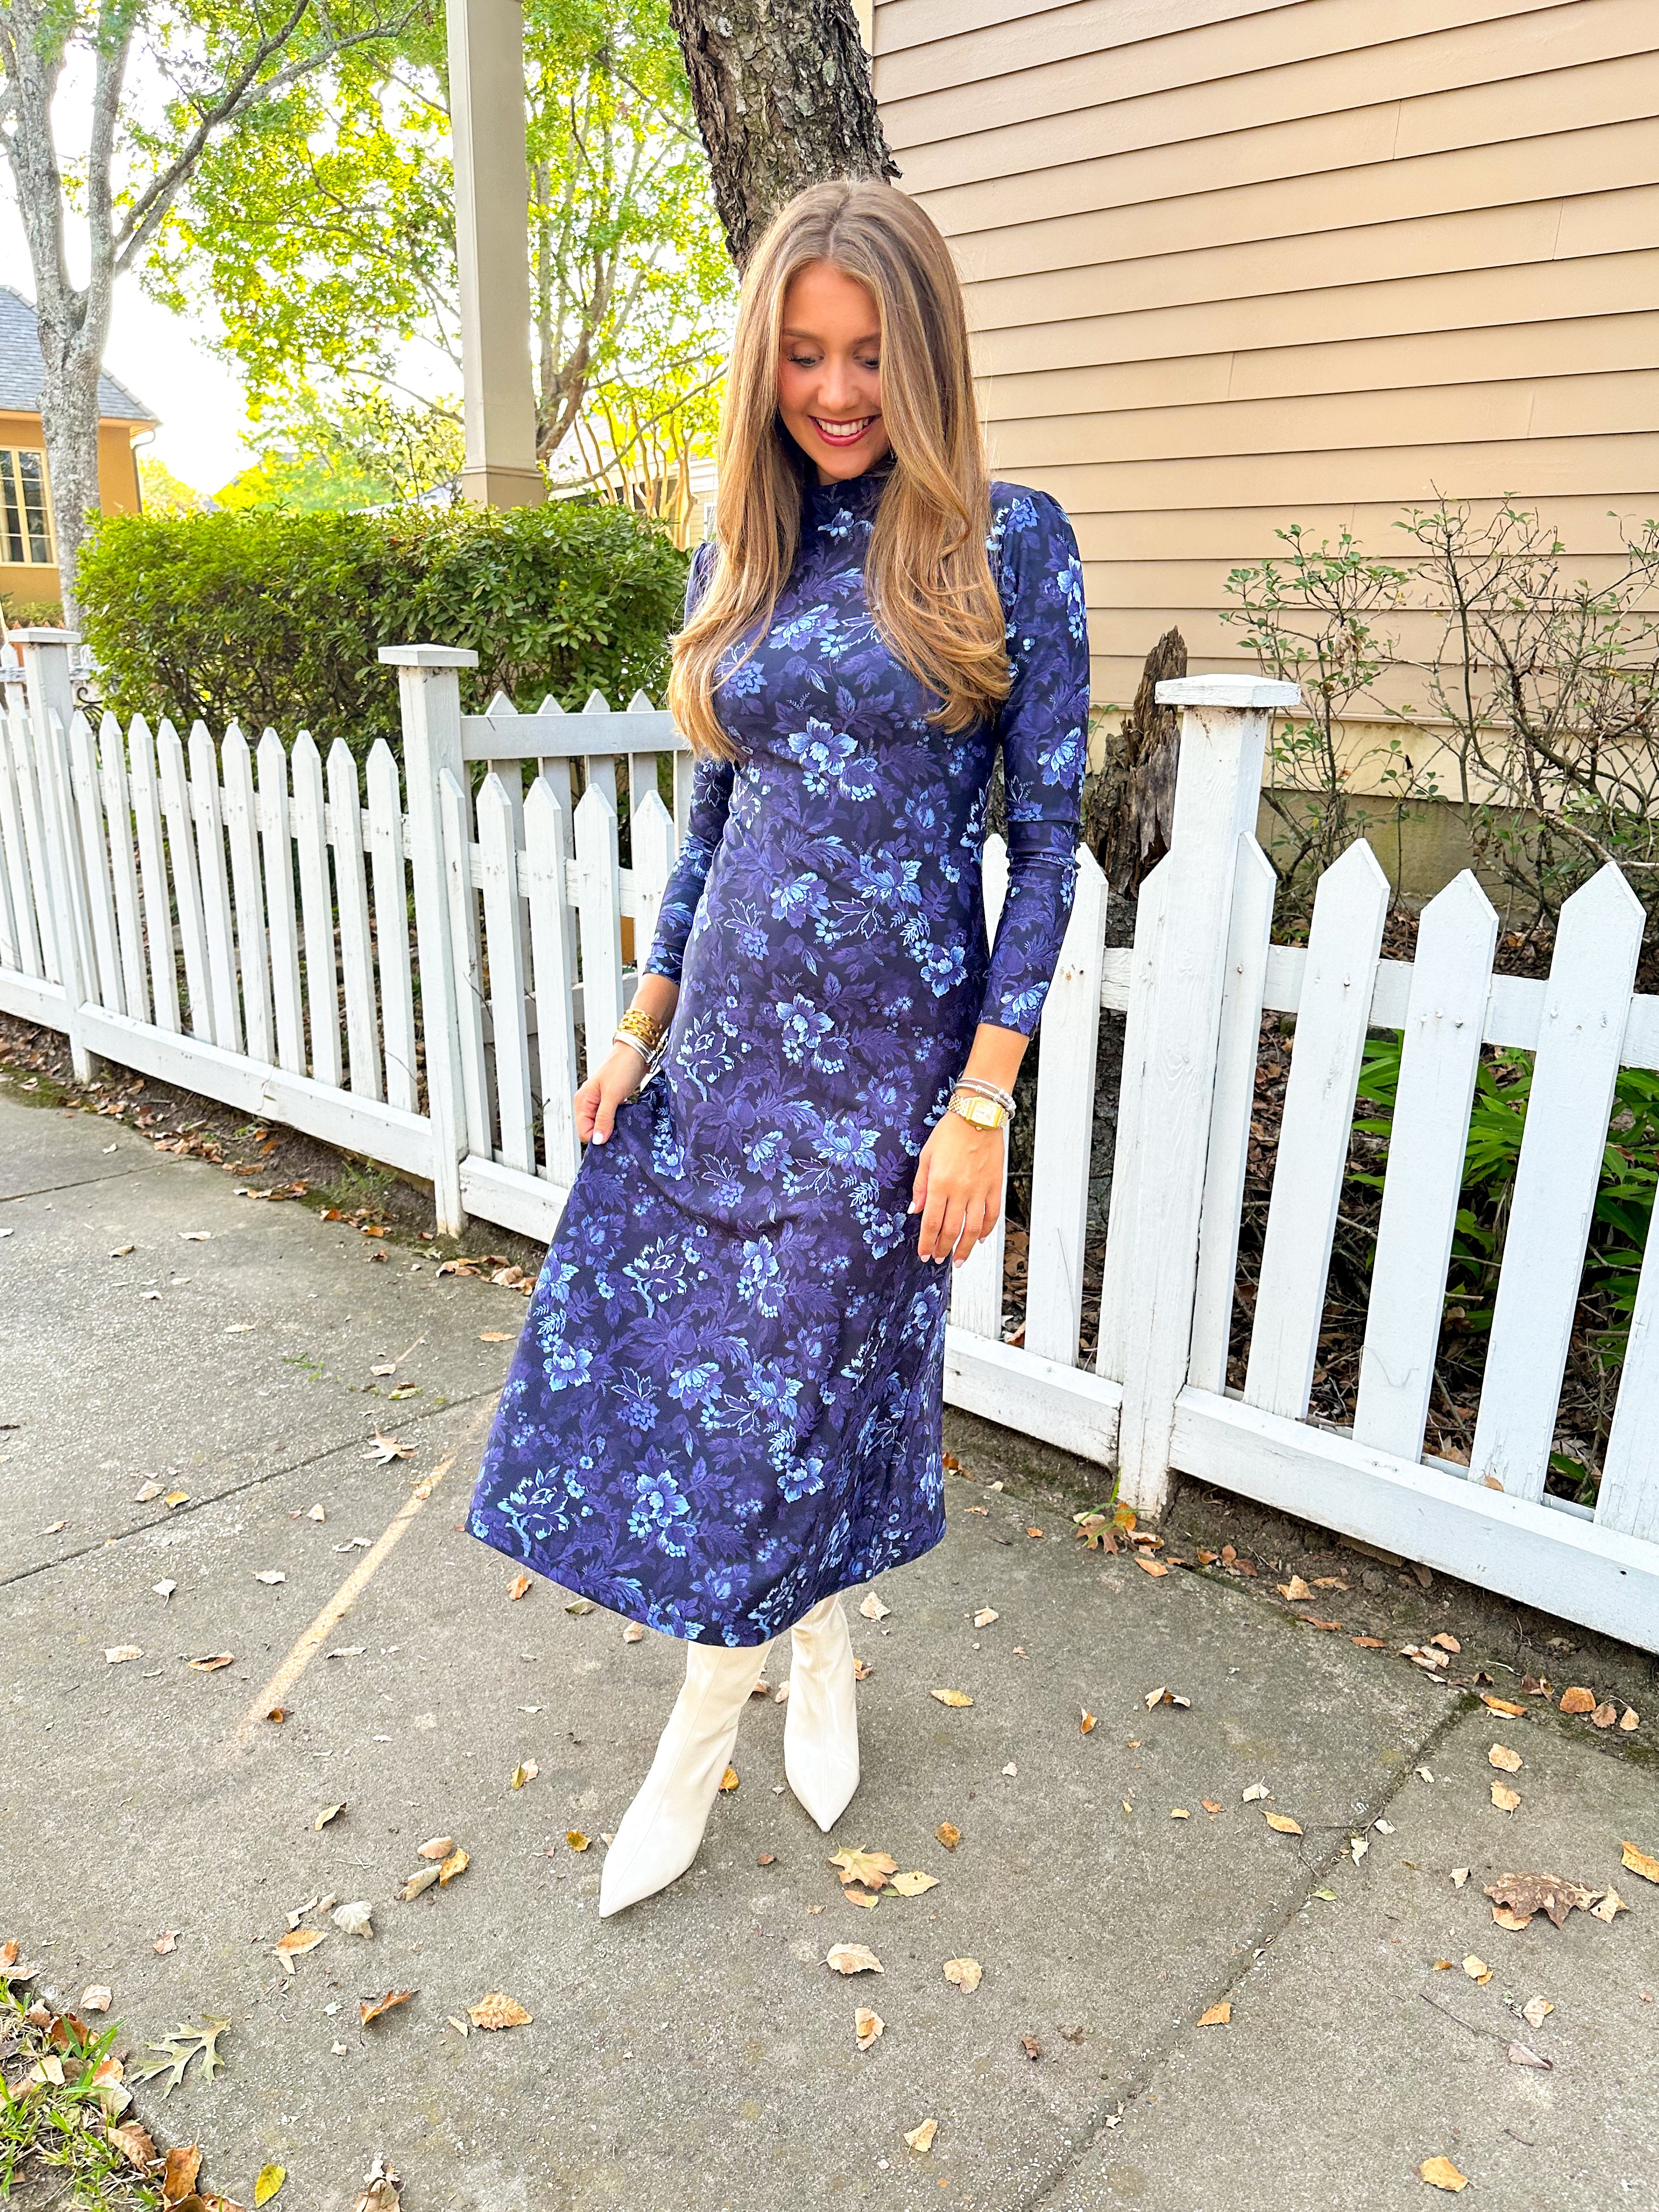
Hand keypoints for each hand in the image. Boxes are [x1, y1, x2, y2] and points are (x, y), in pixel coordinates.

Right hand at [575, 1043, 648, 1145]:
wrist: (636, 1052)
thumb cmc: (622, 1068)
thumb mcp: (612, 1096)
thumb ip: (604, 1119)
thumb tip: (598, 1141)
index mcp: (582, 1101)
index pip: (583, 1132)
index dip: (598, 1136)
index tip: (614, 1133)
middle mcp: (588, 1103)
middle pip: (592, 1130)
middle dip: (606, 1132)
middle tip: (621, 1126)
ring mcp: (599, 1102)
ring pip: (603, 1124)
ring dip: (614, 1125)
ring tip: (625, 1118)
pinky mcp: (610, 1101)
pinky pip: (611, 1118)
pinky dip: (619, 1119)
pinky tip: (627, 1114)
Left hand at [909, 1110, 1003, 1263]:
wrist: (977, 1116)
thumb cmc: (949, 1133)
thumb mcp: (926, 1156)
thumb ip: (920, 1186)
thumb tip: (915, 1210)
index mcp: (940, 1184)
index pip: (931, 1222)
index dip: (927, 1242)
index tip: (924, 1254)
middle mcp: (960, 1190)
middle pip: (951, 1229)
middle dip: (943, 1249)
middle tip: (938, 1259)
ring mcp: (979, 1190)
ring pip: (973, 1228)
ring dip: (965, 1248)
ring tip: (958, 1259)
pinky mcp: (994, 1186)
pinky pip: (992, 1214)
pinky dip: (986, 1230)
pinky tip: (980, 1239)